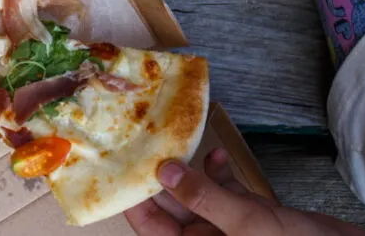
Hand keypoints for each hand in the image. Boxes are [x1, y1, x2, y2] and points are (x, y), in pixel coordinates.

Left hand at [126, 149, 364, 235]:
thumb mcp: (245, 223)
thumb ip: (203, 196)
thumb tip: (164, 169)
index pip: (147, 223)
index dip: (131, 194)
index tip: (119, 160)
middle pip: (166, 205)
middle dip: (158, 172)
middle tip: (145, 137)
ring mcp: (223, 228)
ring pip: (192, 193)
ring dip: (188, 167)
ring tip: (179, 138)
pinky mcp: (245, 216)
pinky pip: (221, 190)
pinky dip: (218, 171)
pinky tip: (220, 153)